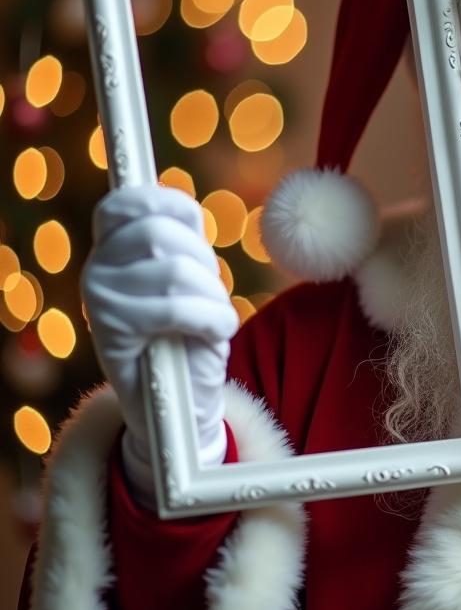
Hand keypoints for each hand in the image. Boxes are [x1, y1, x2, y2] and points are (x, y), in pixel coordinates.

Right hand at [82, 185, 238, 504]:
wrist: (180, 406)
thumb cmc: (189, 337)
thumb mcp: (188, 280)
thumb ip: (180, 244)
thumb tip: (182, 209)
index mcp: (110, 250)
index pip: (125, 203)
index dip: (164, 202)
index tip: (194, 222)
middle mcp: (95, 271)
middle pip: (159, 234)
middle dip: (203, 261)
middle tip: (212, 292)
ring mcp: (99, 302)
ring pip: (174, 272)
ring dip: (213, 296)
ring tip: (215, 319)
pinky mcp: (112, 333)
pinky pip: (176, 309)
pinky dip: (212, 318)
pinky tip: (217, 331)